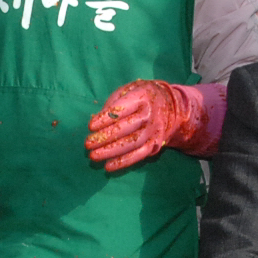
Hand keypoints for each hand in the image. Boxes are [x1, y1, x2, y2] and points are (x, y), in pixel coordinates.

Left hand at [85, 80, 206, 171]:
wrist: (170, 106)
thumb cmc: (140, 98)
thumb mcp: (127, 90)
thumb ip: (112, 103)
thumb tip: (97, 123)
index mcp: (142, 97)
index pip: (122, 109)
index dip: (105, 118)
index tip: (90, 126)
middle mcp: (150, 114)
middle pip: (126, 128)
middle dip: (105, 137)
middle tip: (88, 144)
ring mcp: (154, 130)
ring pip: (132, 143)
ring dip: (111, 151)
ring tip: (94, 156)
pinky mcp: (155, 144)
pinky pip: (139, 155)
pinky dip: (123, 162)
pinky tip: (108, 166)